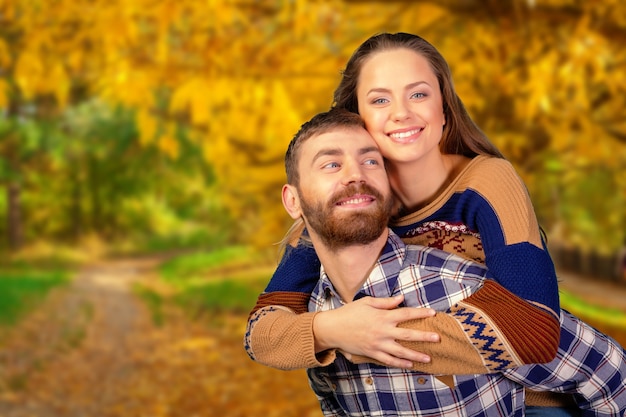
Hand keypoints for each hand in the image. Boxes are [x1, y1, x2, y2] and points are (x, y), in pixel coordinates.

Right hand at [312, 295, 439, 368]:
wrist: (332, 328)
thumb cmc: (349, 312)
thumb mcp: (367, 302)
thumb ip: (385, 302)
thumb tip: (401, 299)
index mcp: (382, 316)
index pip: (406, 314)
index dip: (420, 313)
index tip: (433, 313)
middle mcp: (383, 331)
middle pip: (408, 335)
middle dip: (424, 336)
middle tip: (438, 338)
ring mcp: (378, 344)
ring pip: (401, 351)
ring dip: (416, 355)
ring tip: (429, 358)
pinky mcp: (372, 353)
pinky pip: (389, 360)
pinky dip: (400, 363)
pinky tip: (410, 364)